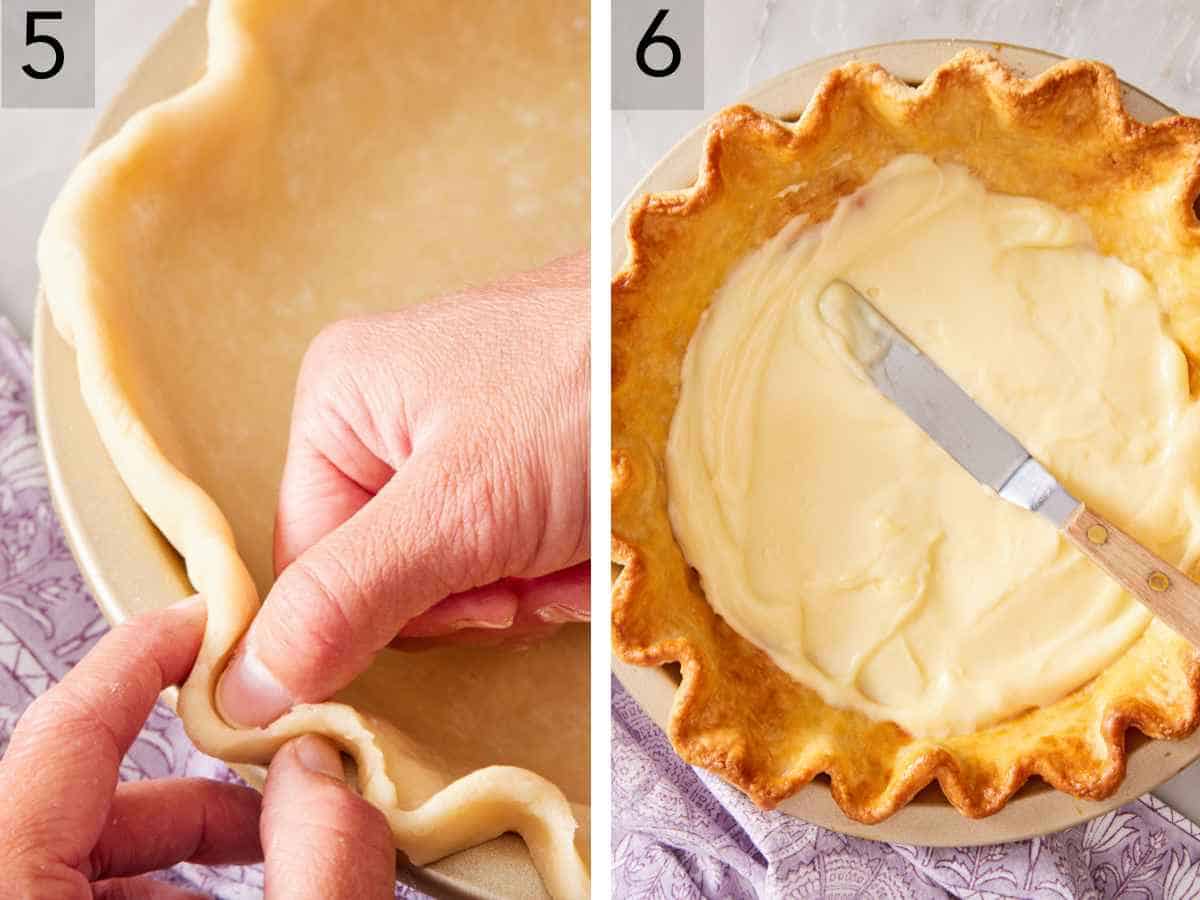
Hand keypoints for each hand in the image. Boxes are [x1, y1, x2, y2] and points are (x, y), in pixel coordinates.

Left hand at [0, 598, 398, 898]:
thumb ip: (319, 862)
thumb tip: (318, 768)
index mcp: (13, 896)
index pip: (61, 738)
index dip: (141, 661)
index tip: (207, 626)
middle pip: (72, 801)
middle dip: (197, 790)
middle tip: (285, 792)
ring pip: (76, 860)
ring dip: (184, 853)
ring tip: (276, 865)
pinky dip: (163, 894)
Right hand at [218, 252, 590, 726]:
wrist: (730, 358)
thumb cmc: (590, 394)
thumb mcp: (458, 508)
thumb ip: (347, 599)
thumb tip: (242, 688)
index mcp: (340, 404)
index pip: (313, 567)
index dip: (388, 607)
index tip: (471, 585)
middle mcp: (395, 416)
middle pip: (400, 579)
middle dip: (484, 587)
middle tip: (538, 545)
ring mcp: (475, 438)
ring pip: (473, 578)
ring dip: (540, 577)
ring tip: (585, 523)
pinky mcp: (539, 460)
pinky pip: (531, 554)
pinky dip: (576, 560)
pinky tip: (610, 523)